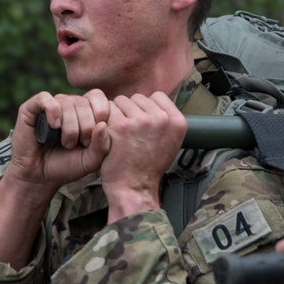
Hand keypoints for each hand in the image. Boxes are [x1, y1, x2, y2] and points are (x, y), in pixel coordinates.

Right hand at [6, 89, 111, 192]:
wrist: (40, 177)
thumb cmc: (68, 166)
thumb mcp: (92, 160)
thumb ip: (103, 145)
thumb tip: (103, 124)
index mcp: (86, 110)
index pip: (98, 97)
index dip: (101, 115)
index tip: (95, 138)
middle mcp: (69, 104)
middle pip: (84, 102)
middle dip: (86, 126)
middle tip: (80, 144)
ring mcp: (51, 104)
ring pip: (67, 103)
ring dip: (70, 127)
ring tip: (67, 143)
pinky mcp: (31, 108)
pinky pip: (45, 98)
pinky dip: (53, 111)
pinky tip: (55, 126)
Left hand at [97, 92, 187, 220]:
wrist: (135, 188)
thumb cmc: (149, 167)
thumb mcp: (170, 142)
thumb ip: (166, 120)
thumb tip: (153, 101)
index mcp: (177, 121)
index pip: (158, 96)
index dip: (147, 107)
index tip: (143, 123)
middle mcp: (162, 119)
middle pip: (139, 97)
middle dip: (131, 110)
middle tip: (130, 131)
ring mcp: (142, 121)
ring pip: (122, 101)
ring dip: (118, 113)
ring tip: (120, 133)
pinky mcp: (122, 126)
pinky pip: (109, 110)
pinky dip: (106, 120)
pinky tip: (110, 135)